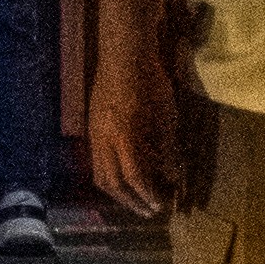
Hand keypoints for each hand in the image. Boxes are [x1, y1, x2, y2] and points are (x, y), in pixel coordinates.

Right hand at [87, 34, 200, 221]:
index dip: (147, 195)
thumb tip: (172, 177)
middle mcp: (103, 139)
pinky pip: (96, 160)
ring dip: (117, 191)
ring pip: (98, 173)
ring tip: (135, 199)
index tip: (161, 207)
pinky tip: (124, 176)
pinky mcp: (92, 127)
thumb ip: (166, 149)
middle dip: (129, 201)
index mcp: (123, 136)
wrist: (123, 52)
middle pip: (110, 182)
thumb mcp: (165, 115)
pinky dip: (110, 175)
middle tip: (147, 211)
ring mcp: (94, 132)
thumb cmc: (149, 80)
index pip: (133, 177)